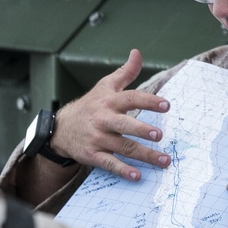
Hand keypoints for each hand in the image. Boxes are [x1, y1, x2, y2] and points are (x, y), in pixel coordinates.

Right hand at [49, 49, 170, 180]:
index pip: (131, 98)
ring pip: (122, 147)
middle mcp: (103, 119)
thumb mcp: (105, 86)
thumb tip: (138, 52)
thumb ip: (125, 72)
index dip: (149, 101)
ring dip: (144, 155)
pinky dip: (123, 170)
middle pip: (125, 125)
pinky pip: (109, 164)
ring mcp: (97, 139)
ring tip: (163, 160)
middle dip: (142, 130)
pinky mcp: (92, 155)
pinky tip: (137, 175)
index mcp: (109, 101)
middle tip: (159, 135)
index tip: (166, 105)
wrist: (61, 129)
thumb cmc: (90, 105)